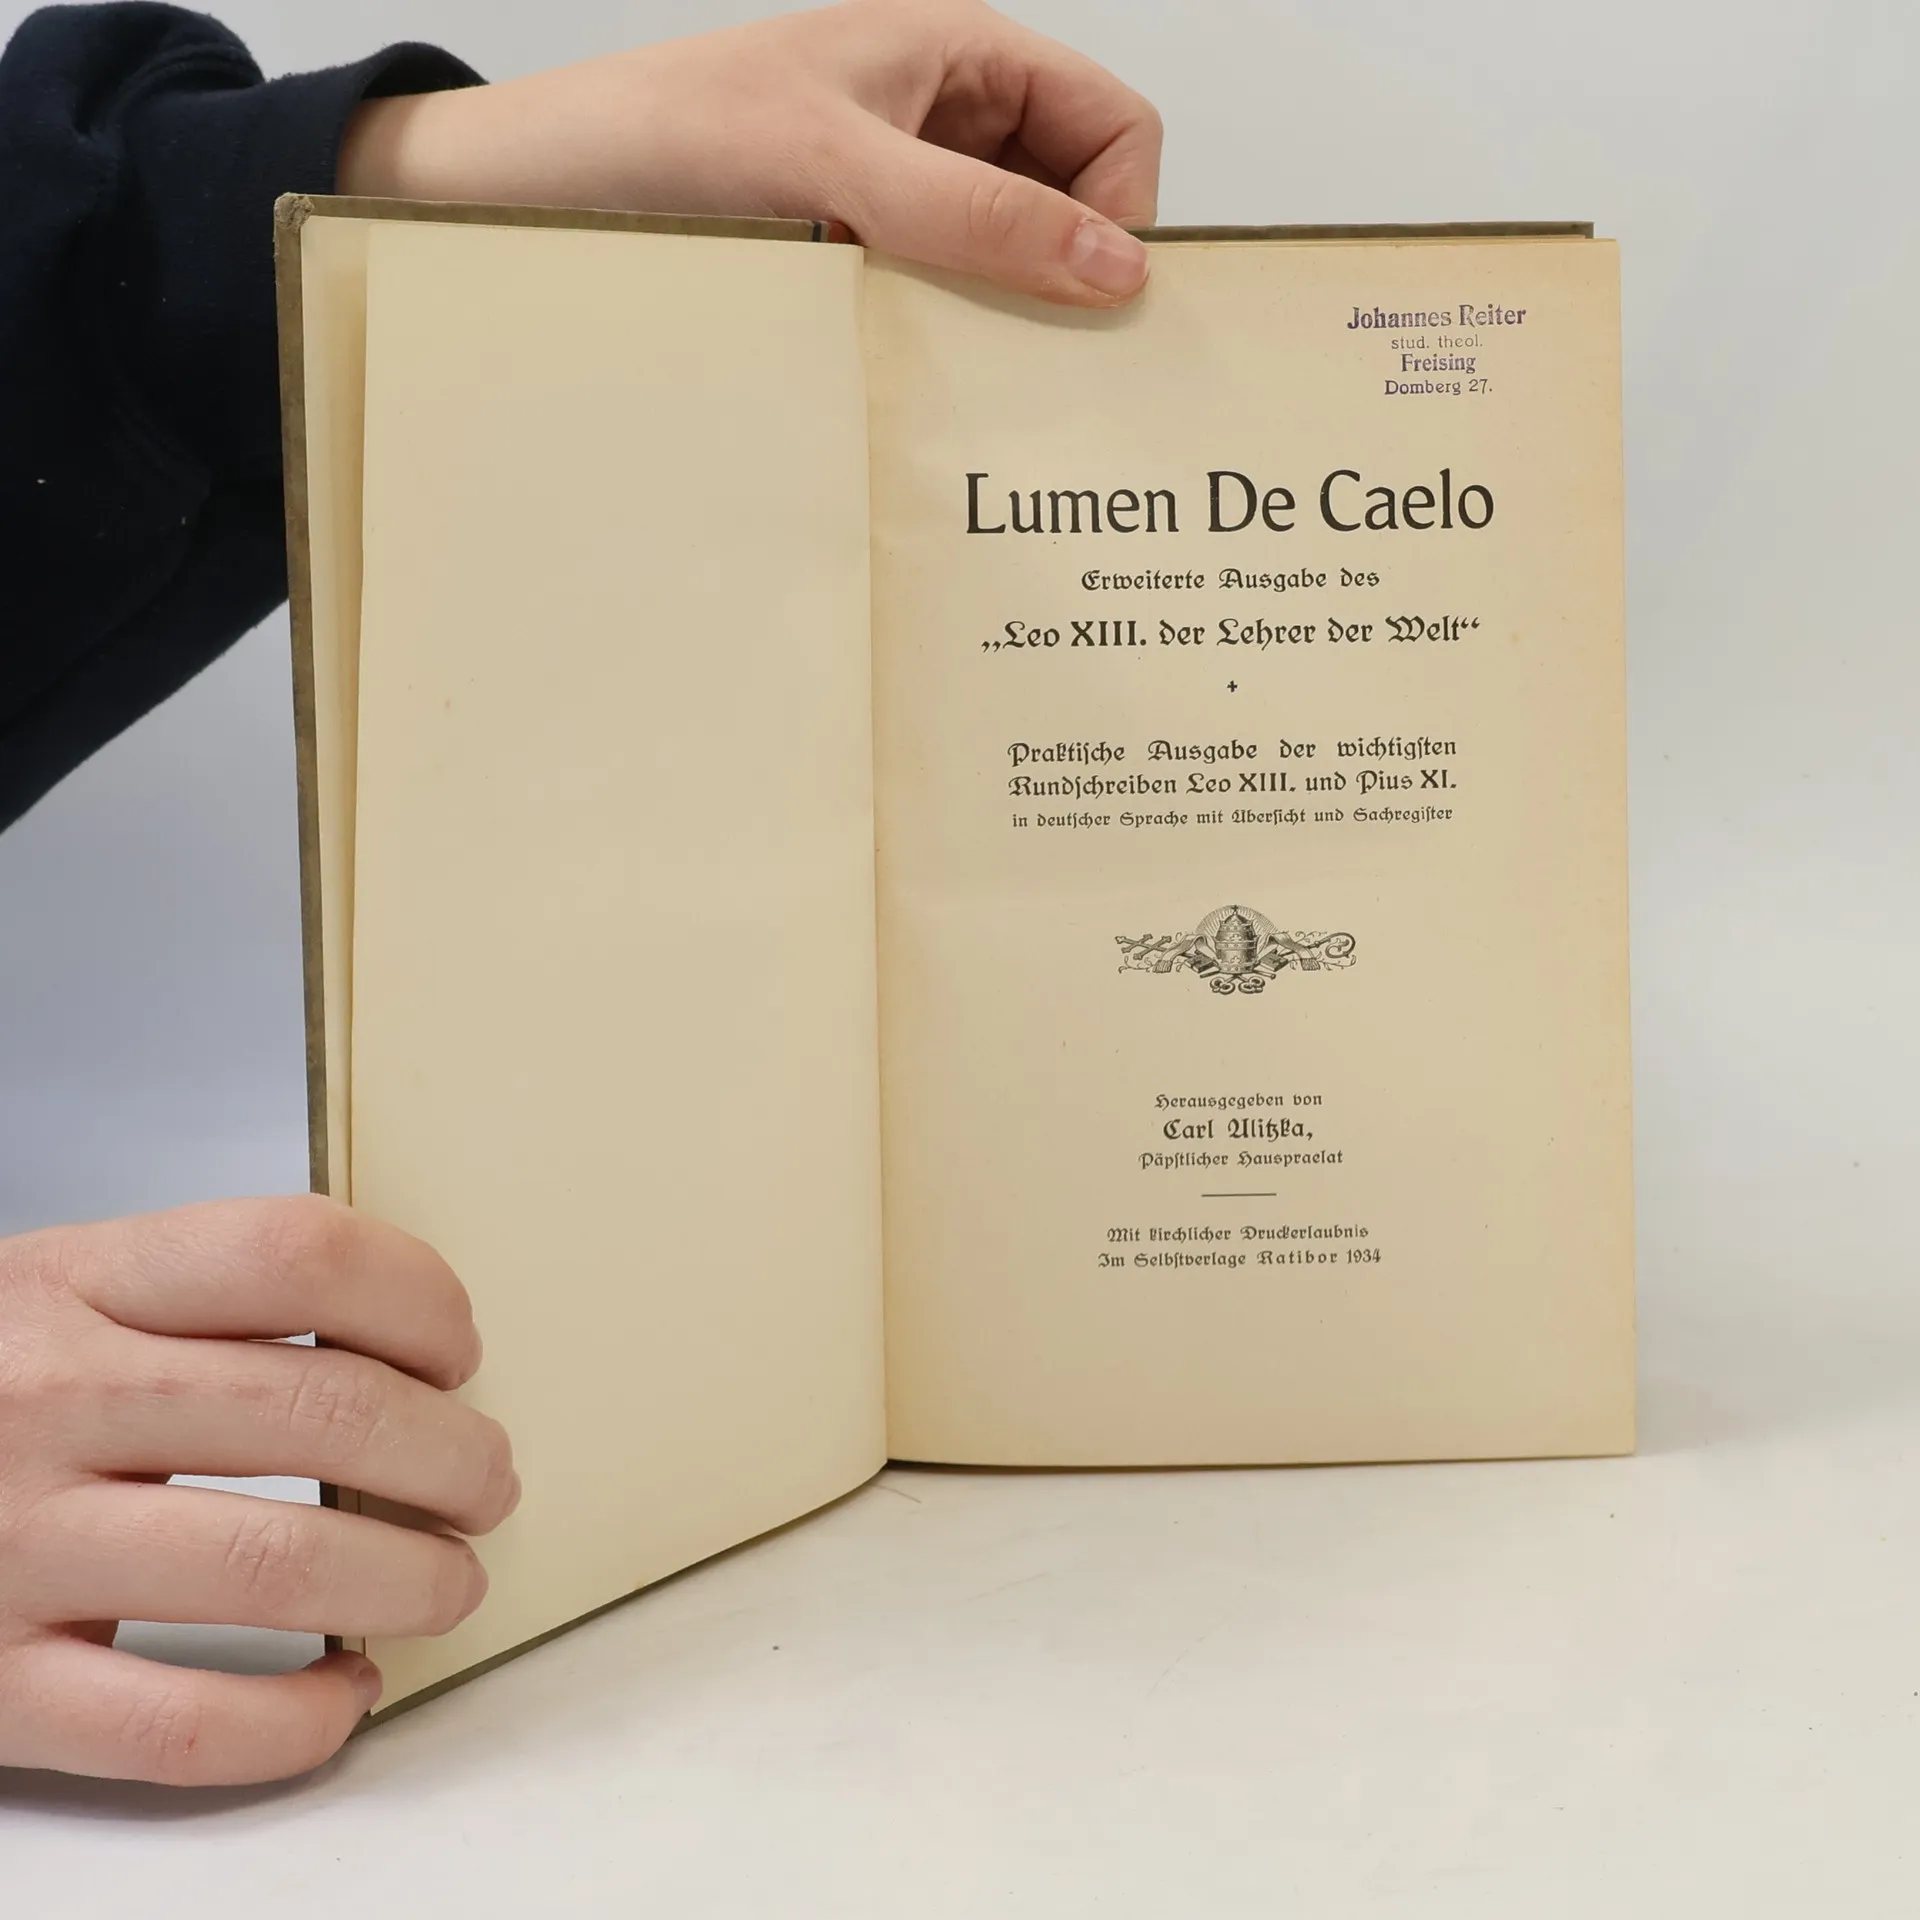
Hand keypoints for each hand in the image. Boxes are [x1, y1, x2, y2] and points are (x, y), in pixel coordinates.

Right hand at [0, 1197, 515, 1786]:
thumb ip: (206, 1298)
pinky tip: (343, 1688)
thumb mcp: (62, 1289)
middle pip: (322, 1410)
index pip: (300, 1254)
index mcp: (78, 1283)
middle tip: (484, 1480)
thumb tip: (408, 1349)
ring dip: (410, 1581)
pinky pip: (184, 1724)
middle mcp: (49, 1400)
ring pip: (277, 1567)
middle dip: (451, 1456)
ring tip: (447, 1580)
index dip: (419, 1302)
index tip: (456, 1351)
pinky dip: (300, 1720)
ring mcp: (16, 1546)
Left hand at [340, 0, 1161, 305]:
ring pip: (1005, 269)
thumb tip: (1114, 268)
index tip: (1089, 301)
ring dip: (995, 322)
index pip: (1115, 129)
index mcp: (963, 57)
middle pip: (1070, 208)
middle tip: (1038, 365)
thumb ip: (977, 215)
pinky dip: (940, 344)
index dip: (1121, 214)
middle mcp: (945, 125)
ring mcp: (902, 198)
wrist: (534, 190)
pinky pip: (939, 306)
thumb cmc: (664, 133)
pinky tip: (909, 375)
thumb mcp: (835, 160)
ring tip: (956, 369)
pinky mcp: (860, 260)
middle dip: (1064, 283)